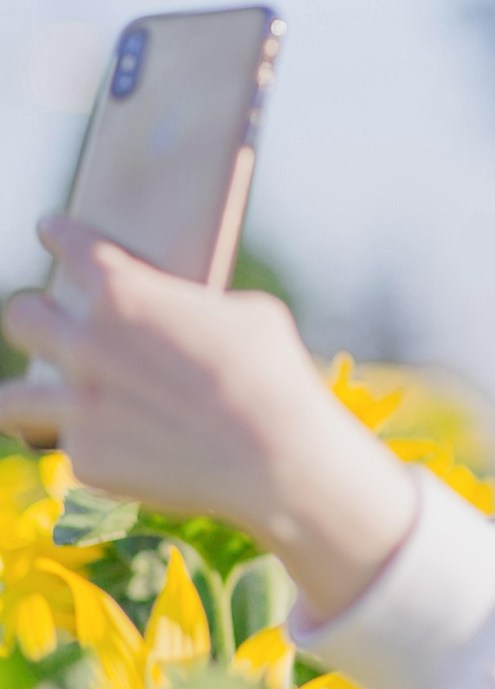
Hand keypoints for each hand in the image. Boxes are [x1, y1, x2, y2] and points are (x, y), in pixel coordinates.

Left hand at [0, 215, 417, 623]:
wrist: (275, 458)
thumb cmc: (274, 377)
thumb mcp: (250, 315)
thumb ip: (199, 309)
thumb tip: (192, 322)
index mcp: (126, 291)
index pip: (70, 245)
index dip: (58, 234)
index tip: (51, 230)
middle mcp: (86, 342)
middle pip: (22, 315)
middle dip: (38, 317)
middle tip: (57, 327)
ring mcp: (78, 404)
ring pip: (10, 398)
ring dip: (28, 396)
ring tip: (48, 402)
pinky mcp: (85, 458)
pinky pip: (72, 449)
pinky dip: (95, 448)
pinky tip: (125, 453)